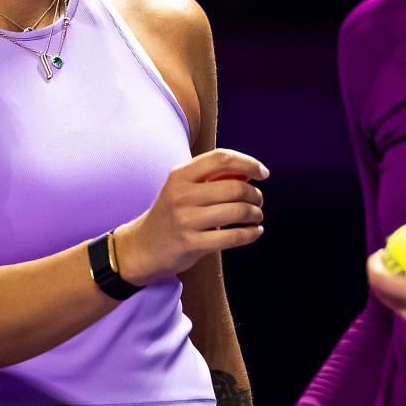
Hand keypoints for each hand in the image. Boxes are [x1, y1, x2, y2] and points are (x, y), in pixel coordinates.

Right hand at [113, 149, 267, 285]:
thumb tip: (250, 172)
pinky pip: (233, 236)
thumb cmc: (170, 215)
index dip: (248, 162)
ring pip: (238, 211)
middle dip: (255, 194)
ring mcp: (186, 220)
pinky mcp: (192, 244)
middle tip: (259, 201)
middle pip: (235, 187)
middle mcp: (181, 195)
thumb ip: (210, 178)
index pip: (221, 159)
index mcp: (179, 175)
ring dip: (255, 214)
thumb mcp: (181, 189)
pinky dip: (251, 234)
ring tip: (257, 217)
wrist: (142, 247)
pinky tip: (254, 232)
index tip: (263, 173)